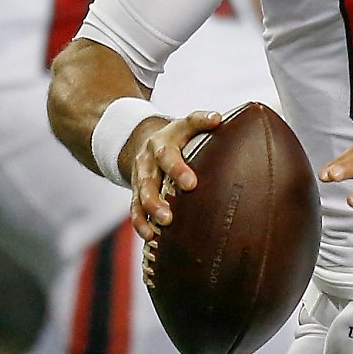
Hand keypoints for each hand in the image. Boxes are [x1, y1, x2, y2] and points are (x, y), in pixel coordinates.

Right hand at [128, 110, 223, 241]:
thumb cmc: (178, 137)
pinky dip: (141, 222)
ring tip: (164, 223)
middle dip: (163, 191)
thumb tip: (217, 118)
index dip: (178, 168)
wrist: (146, 144)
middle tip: (178, 204)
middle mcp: (148, 160)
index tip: (191, 183)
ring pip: (141, 194)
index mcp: (162, 142)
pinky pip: (135, 209)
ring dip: (151, 210)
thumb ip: (201, 121)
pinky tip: (150, 236)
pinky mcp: (136, 193)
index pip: (169, 153)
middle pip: (151, 177)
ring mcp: (141, 177)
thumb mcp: (186, 124)